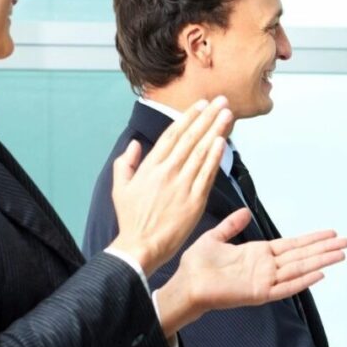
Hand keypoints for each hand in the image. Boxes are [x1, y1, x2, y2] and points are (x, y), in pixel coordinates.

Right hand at [110, 97, 232, 274]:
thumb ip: (126, 162)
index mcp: (150, 166)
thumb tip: (135, 144)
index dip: (188, 117)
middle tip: (221, 101)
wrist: (141, 245)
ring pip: (201, 152)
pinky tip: (223, 142)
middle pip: (190, 138)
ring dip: (215, 131)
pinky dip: (215, 157)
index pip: (173, 135)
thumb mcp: (119, 187)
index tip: (201, 104)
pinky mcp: (194, 201)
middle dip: (207, 117)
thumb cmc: (131, 219)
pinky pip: (207, 174)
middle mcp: (167, 172)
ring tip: (227, 115)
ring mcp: (181, 185)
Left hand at [156, 208, 346, 335]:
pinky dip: (302, 281)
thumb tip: (245, 211)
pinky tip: (319, 274)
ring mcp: (265, 280)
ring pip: (299, 269)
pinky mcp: (259, 293)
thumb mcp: (215, 238)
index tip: (331, 233)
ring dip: (320, 262)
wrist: (186, 283)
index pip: (293, 245)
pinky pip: (285, 288)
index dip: (312, 238)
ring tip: (341, 255)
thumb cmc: (197, 265)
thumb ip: (231, 226)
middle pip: (302, 255)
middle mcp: (267, 267)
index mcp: (259, 254)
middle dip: (324, 248)